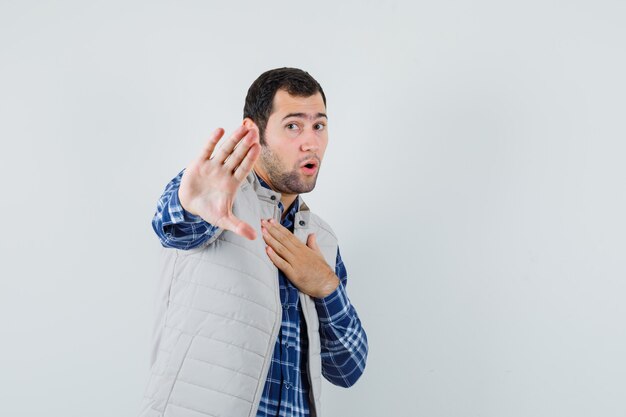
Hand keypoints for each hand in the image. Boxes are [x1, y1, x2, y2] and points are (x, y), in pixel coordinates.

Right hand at [179, 124, 260, 239]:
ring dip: (233, 139)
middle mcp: (225, 172)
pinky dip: (212, 141)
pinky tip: (220, 130)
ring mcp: (213, 166)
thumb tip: (254, 237)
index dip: (251, 158)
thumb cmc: (209, 210)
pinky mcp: (200, 163)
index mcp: (233, 183)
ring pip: (225, 150)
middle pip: (237, 156)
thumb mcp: (224, 220)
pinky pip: (207, 150)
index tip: (258, 147)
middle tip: (254, 132)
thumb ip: (238, 226)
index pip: (244, 168)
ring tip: (242, 127)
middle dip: (245, 145)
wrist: (190, 205)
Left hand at [261, 219, 338, 297]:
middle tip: (262, 222)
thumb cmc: (323, 270)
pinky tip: (267, 250)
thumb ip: (313, 244)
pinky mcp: (293, 273)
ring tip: (262, 232)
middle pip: (283, 239)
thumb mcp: (319, 254)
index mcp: (304, 248)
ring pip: (281, 249)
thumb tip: (312, 234)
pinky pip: (282, 263)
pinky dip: (274, 256)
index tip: (271, 221)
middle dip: (272, 230)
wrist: (327, 284)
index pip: (289, 235)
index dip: (279, 227)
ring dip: (271, 240)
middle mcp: (299, 254)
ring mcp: (296, 263)